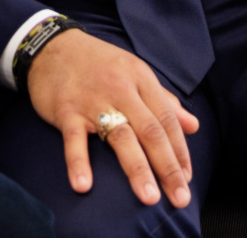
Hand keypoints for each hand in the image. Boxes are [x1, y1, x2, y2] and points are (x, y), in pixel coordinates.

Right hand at [26, 30, 199, 208]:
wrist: (53, 46)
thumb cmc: (99, 64)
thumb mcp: (135, 73)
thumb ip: (164, 100)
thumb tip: (194, 126)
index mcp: (141, 80)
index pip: (167, 120)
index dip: (180, 152)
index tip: (187, 180)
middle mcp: (121, 90)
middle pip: (150, 131)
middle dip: (167, 167)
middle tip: (180, 199)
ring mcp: (93, 101)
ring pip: (120, 136)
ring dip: (137, 169)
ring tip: (149, 197)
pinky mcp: (66, 110)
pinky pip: (74, 139)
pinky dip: (78, 162)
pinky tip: (84, 185)